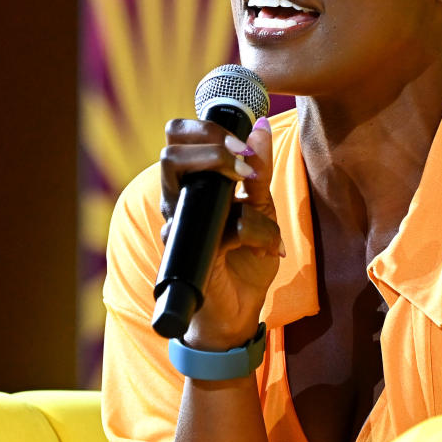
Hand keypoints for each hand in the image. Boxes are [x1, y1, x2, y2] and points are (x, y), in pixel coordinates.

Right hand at [158, 116, 278, 350]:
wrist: (241, 313)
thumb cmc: (245, 258)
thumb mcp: (261, 208)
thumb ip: (258, 170)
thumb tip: (261, 128)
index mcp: (192, 188)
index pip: (177, 140)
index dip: (203, 128)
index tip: (241, 139)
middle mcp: (180, 206)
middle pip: (170, 156)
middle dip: (212, 148)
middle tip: (243, 160)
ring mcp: (184, 231)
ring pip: (197, 188)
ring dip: (237, 190)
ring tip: (258, 198)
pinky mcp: (198, 257)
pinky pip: (230, 229)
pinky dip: (259, 233)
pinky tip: (271, 246)